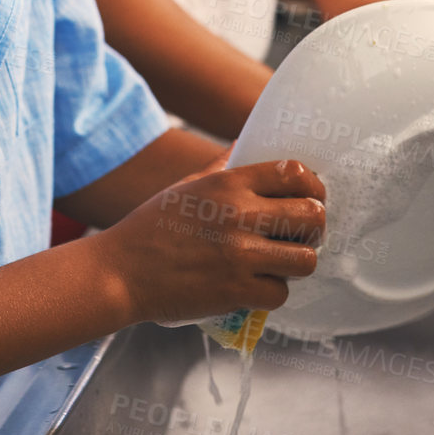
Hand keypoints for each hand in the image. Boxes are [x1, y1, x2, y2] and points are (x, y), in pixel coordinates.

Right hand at [98, 157, 325, 325]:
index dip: (313, 186)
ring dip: (297, 263)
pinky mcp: (235, 291)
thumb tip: (244, 140)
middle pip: (312, 215)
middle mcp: (239, 215)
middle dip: (314, 227)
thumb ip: (222, 165)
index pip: (294, 172)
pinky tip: (255, 287)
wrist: (120, 272)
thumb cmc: (151, 227)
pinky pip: (280, 293)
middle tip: (300, 235)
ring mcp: (239, 254)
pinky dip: (272, 293)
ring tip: (280, 263)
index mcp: (228, 183)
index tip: (310, 198)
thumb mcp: (187, 185)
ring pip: (306, 259)